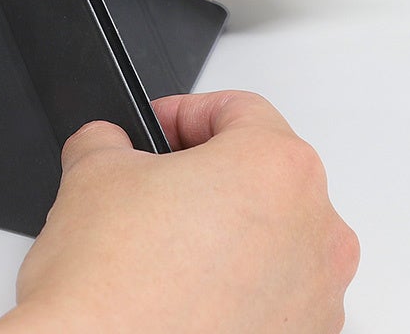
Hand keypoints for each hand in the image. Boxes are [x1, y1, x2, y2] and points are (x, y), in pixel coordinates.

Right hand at [0, 92, 358, 333]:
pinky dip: (235, 285)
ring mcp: (317, 299)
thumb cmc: (111, 289)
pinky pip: (274, 294)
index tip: (155, 131)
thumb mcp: (92, 170)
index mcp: (277, 169)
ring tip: (162, 245)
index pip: (238, 109)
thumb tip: (110, 145)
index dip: (182, 113)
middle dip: (207, 171)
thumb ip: (110, 138)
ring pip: (273, 235)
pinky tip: (181, 292)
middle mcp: (316, 232)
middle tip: (153, 184)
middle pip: (265, 172)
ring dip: (224, 230)